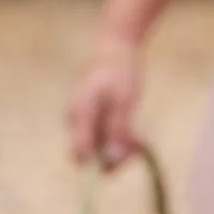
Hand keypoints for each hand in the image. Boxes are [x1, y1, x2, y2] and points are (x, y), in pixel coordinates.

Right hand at [68, 36, 144, 168]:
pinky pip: (103, 138)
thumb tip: (111, 160)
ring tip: (139, 139)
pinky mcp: (90, 119)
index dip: (104, 163)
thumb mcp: (124, 102)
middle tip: (138, 143)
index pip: (80, 155)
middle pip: (91, 155)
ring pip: (99, 148)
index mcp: (79, 114)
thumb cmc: (121, 73)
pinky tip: (134, 134)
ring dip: (120, 148)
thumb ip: (117, 130)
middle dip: (115, 156)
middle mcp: (75, 120)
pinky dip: (119, 139)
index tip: (129, 154)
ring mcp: (82, 120)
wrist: (115, 50)